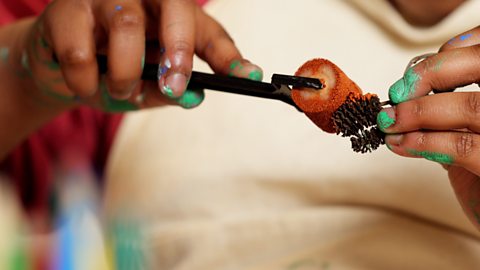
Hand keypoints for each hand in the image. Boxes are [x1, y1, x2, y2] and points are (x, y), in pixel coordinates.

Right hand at [20, 0, 261, 110]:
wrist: (59, 70)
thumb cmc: (111, 73)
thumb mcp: (146, 89)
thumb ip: (168, 92)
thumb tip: (195, 97)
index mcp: (172, 19)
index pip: (210, 33)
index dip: (230, 57)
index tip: (249, 78)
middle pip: (175, 6)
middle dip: (179, 50)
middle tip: (173, 85)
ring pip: (127, 25)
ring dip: (125, 73)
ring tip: (121, 89)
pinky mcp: (66, 10)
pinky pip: (80, 49)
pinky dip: (85, 80)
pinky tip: (84, 85)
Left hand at [377, 26, 479, 228]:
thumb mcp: (470, 132)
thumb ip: (449, 106)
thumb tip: (408, 84)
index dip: (452, 52)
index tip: (415, 71)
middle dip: (430, 73)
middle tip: (397, 93)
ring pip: (472, 107)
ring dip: (418, 112)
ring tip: (390, 123)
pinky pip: (464, 147)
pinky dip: (424, 142)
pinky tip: (401, 144)